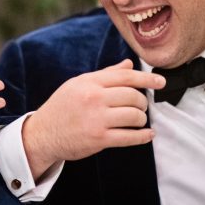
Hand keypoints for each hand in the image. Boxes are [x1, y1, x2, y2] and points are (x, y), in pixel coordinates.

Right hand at [22, 59, 164, 179]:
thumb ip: (106, 75)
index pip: (125, 77)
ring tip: (139, 120)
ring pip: (134, 116)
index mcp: (89, 82)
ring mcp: (96, 119)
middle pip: (133, 96)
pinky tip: (147, 135)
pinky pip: (129, 137)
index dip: (147, 78)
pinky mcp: (99, 139)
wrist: (43, 133)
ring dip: (141, 119)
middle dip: (143, 102)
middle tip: (141, 107)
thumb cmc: (62, 107)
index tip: (161, 82)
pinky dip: (142, 136)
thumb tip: (128, 64)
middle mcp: (94, 98)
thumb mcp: (79, 84)